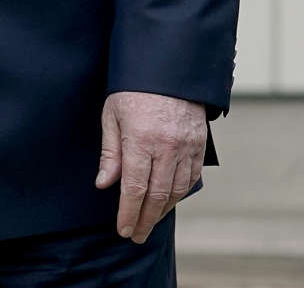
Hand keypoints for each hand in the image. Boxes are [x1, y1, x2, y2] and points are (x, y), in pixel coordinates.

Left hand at [94, 90, 207, 243]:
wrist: (169, 69)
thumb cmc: (133, 91)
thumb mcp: (112, 116)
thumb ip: (110, 153)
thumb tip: (104, 184)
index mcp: (141, 139)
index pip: (135, 187)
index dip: (128, 212)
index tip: (123, 229)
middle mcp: (167, 147)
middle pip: (157, 195)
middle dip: (145, 219)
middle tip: (135, 234)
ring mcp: (186, 147)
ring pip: (176, 190)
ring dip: (163, 210)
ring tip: (148, 222)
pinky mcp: (199, 145)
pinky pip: (191, 178)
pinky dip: (180, 194)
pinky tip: (168, 202)